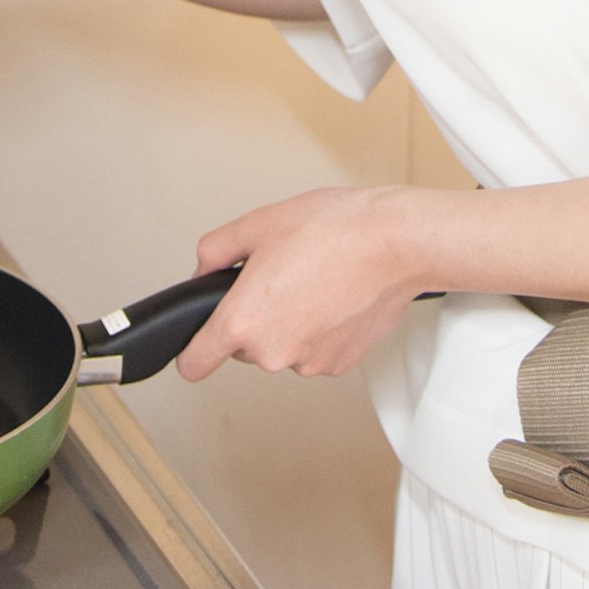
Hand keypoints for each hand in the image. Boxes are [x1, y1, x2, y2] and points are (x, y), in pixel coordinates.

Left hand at [174, 187, 425, 380]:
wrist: (396, 243)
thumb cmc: (334, 230)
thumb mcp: (257, 223)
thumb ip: (214, 251)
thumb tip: (203, 271)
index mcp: (243, 322)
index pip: (194, 365)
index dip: (193, 351)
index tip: (199, 343)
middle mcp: (273, 352)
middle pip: (243, 348)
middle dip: (253, 318)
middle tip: (279, 277)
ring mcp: (309, 363)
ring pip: (282, 348)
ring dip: (288, 324)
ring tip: (313, 281)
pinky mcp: (339, 365)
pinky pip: (314, 351)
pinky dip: (319, 330)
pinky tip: (334, 297)